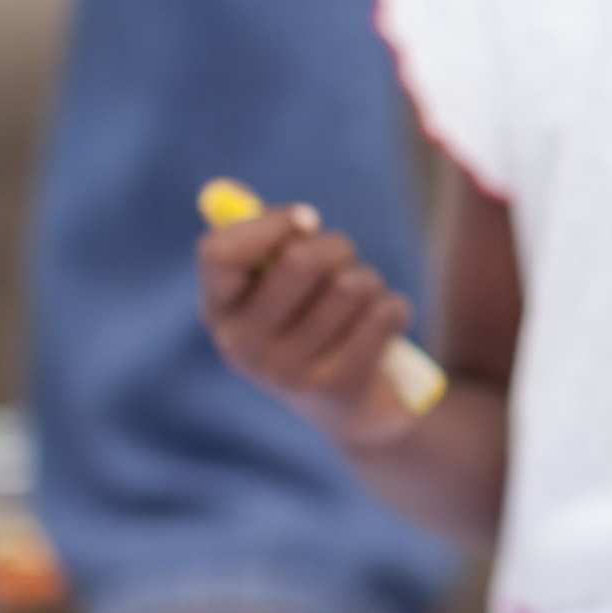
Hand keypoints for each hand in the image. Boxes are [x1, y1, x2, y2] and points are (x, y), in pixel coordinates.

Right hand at [196, 207, 422, 446]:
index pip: (218, 253)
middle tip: (343, 261)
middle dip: (338, 247)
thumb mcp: (283, 281)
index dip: (269, 224)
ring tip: (359, 305)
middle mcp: (241, 346)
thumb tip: (270, 206)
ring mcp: (286, 372)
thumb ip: (270, 238)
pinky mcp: (336, 387)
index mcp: (219, 310)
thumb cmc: (315, 318)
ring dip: (368, 281)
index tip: (307, 218)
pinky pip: (384, 313)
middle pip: (300, 261)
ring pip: (351, 284)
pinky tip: (381, 328)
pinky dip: (393, 308)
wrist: (351, 406)